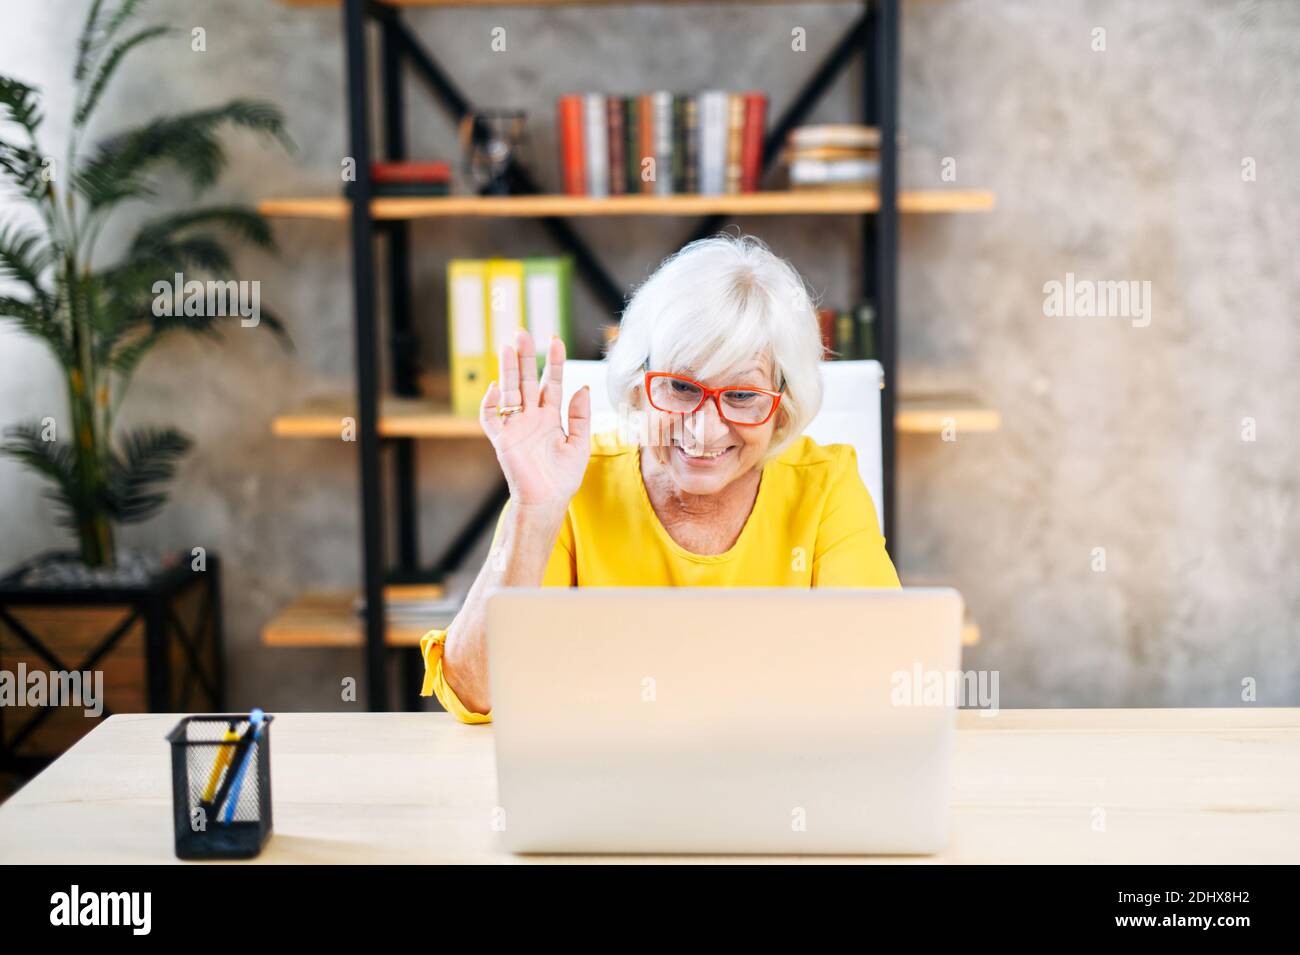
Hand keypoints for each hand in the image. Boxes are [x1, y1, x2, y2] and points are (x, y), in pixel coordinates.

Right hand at [481, 329, 591, 511]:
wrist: (548, 501)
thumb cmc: (563, 478)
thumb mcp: (579, 444)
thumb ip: (580, 416)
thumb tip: (582, 388)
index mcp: (550, 416)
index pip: (551, 382)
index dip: (553, 362)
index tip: (555, 340)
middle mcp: (532, 417)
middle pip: (527, 381)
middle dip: (525, 357)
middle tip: (522, 332)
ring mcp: (516, 427)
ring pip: (510, 392)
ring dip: (508, 370)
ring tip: (508, 347)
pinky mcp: (502, 440)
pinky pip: (491, 418)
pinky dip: (490, 404)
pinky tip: (496, 388)